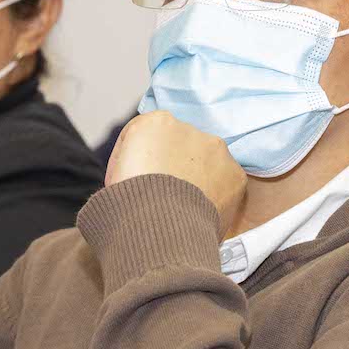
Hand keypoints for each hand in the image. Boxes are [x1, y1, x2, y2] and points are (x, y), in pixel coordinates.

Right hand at [105, 111, 246, 225]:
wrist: (156, 226)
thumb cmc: (126, 202)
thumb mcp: (114, 175)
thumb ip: (132, 164)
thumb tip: (140, 176)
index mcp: (154, 122)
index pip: (149, 138)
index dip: (142, 163)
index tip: (139, 185)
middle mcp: (189, 128)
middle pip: (181, 149)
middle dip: (174, 169)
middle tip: (163, 199)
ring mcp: (216, 150)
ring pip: (207, 165)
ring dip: (198, 181)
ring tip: (183, 211)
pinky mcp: (234, 174)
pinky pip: (225, 186)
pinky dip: (216, 199)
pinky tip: (200, 215)